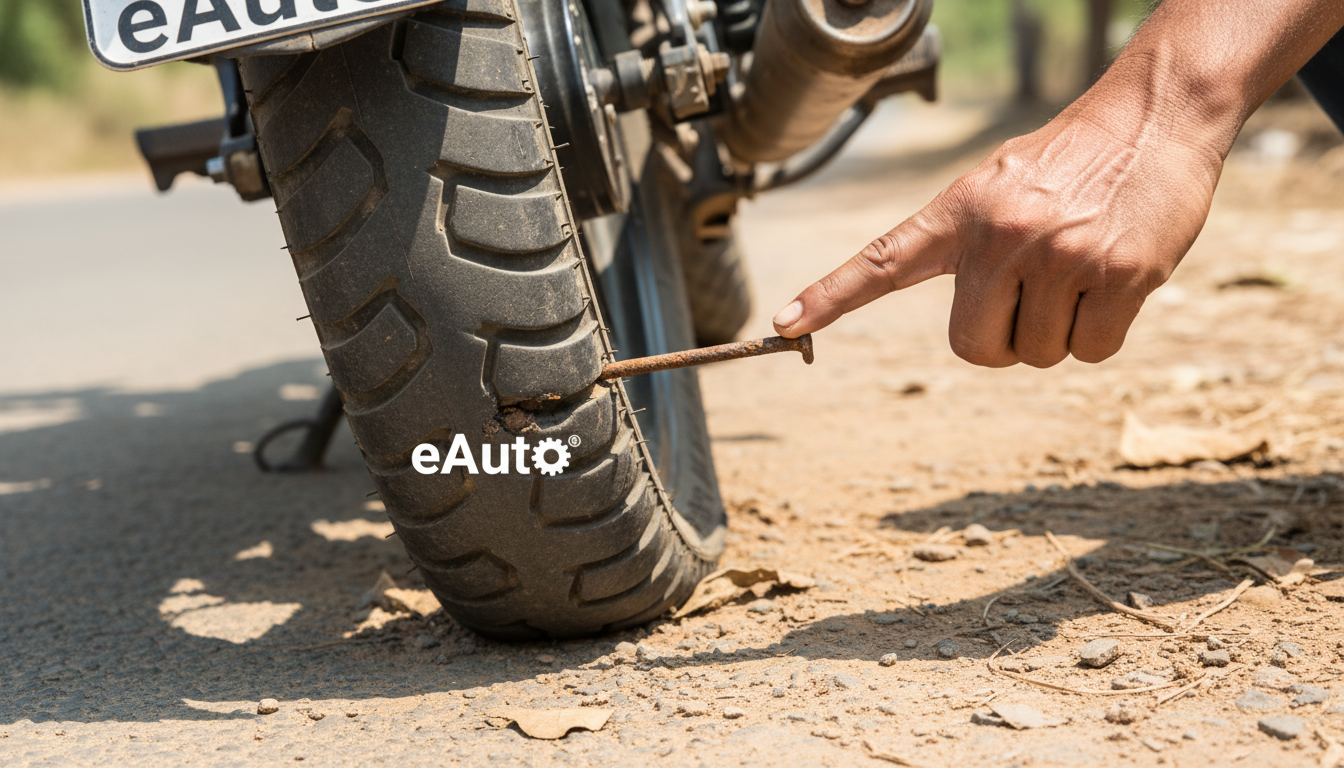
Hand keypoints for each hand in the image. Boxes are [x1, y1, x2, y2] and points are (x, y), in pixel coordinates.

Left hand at [772, 107, 1223, 366]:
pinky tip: (1114, 282)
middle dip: (1002, 339)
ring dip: (1059, 332)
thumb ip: (973, 248)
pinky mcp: (1118, 275)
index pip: (881, 262)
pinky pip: (1090, 351)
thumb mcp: (1002, 187)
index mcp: (960, 212)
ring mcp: (1059, 256)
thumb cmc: (1073, 161)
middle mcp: (1000, 235)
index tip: (783, 326)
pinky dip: (1100, 334)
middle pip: (973, 349)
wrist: (1157, 116)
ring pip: (1037, 354)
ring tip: (1079, 271)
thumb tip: (978, 332)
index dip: (830, 297)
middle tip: (1033, 295)